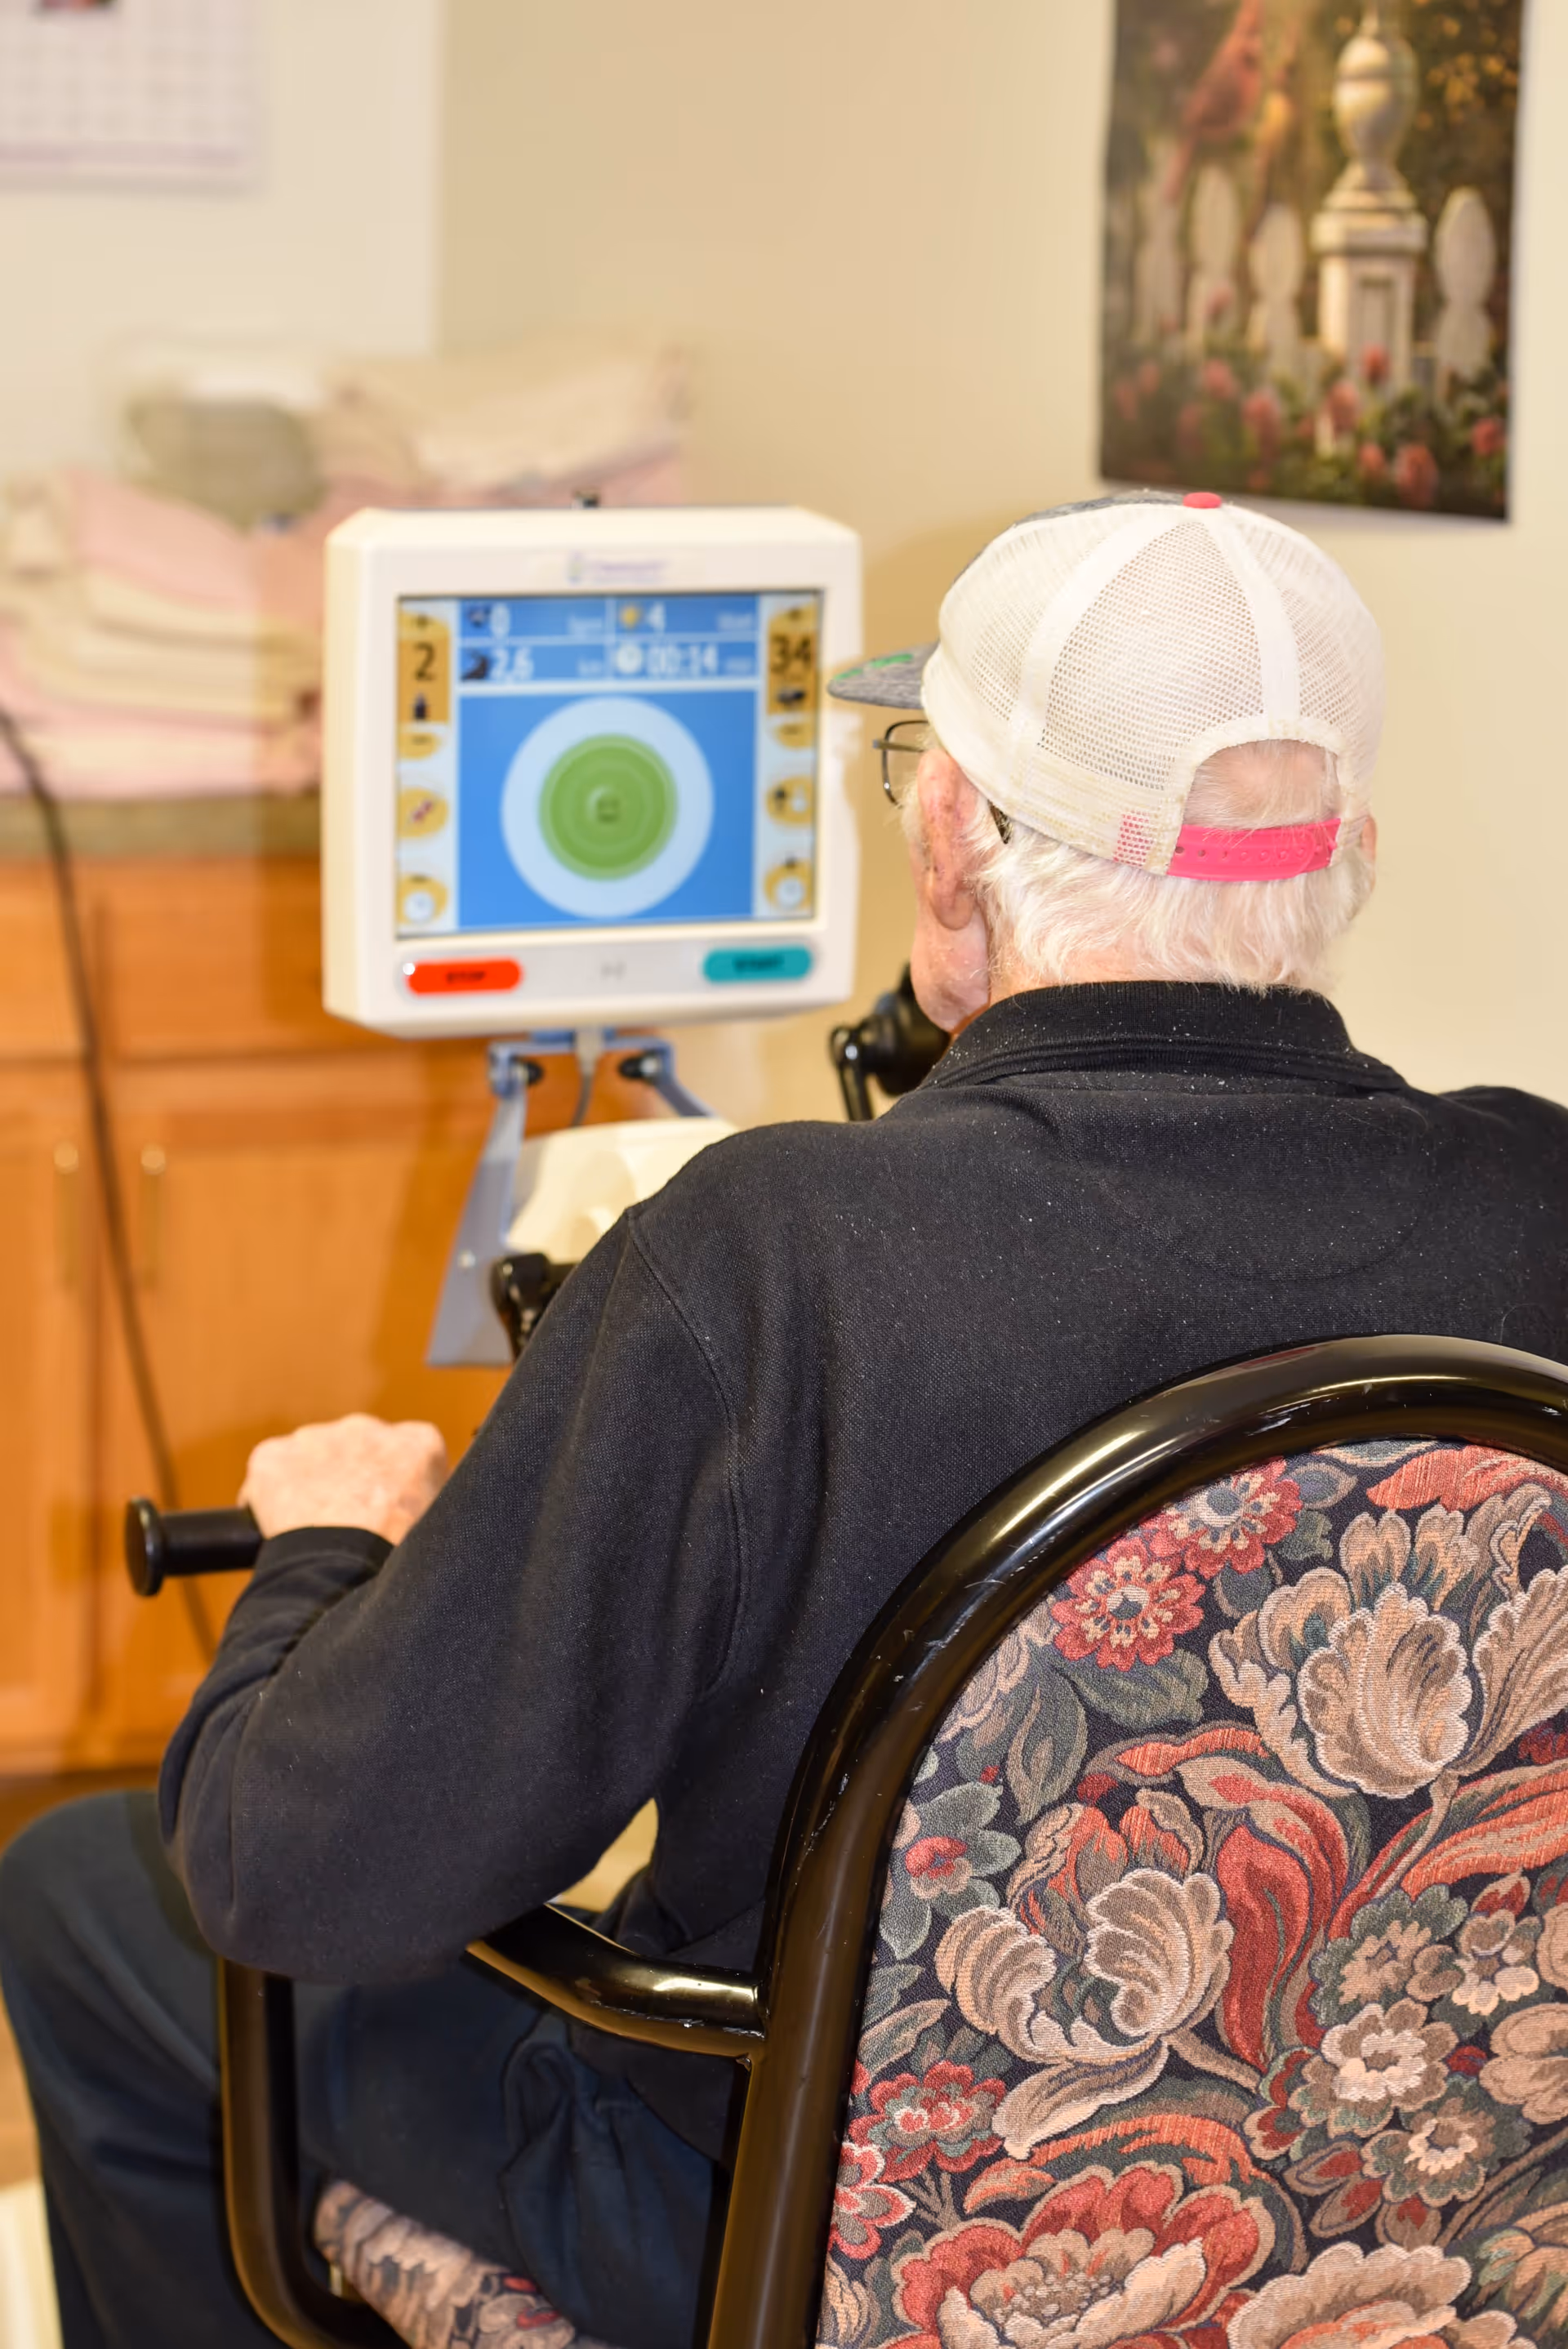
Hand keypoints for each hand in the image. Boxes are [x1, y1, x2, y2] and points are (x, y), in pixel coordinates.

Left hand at [240, 1414, 448, 1544]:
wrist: (343, 1570)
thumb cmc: (393, 1557)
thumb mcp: (435, 1522)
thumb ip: (421, 1498)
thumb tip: (407, 1507)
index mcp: (417, 1441)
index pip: (407, 1453)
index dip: (393, 1484)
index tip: (386, 1511)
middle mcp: (367, 1427)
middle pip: (354, 1449)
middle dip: (348, 1478)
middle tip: (345, 1523)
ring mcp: (316, 1437)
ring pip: (309, 1458)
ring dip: (309, 1485)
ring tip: (311, 1532)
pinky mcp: (272, 1455)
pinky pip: (268, 1474)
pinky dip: (268, 1498)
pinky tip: (278, 1531)